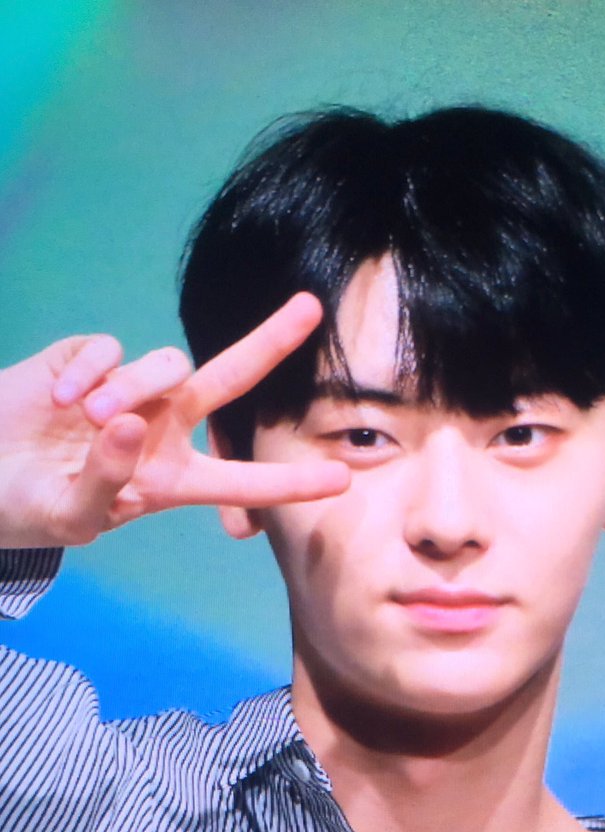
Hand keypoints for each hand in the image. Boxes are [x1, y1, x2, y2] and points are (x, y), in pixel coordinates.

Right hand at [0, 294, 349, 548]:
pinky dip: (88, 372)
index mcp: (170, 479)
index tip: (341, 480)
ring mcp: (127, 390)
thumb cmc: (29, 507)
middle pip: (227, 380)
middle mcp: (161, 429)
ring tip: (87, 418)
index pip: (241, 481)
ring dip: (133, 388)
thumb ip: (106, 480)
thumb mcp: (71, 517)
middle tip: (311, 308)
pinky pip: (109, 349)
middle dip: (269, 343)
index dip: (289, 482)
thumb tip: (131, 423)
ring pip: (164, 365)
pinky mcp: (87, 360)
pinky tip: (59, 400)